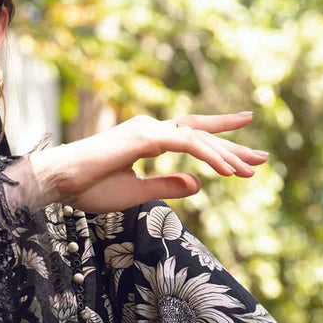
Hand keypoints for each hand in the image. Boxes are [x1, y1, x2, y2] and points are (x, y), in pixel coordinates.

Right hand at [28, 111, 267, 213]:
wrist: (60, 182)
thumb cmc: (88, 189)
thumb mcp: (137, 194)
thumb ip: (167, 186)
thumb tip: (199, 185)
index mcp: (147, 139)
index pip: (191, 137)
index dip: (219, 143)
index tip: (244, 155)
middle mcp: (151, 128)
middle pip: (201, 133)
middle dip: (233, 146)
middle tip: (262, 158)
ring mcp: (148, 129)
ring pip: (198, 138)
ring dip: (227, 154)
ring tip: (251, 170)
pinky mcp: (145, 137)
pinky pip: (187, 144)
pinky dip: (209, 156)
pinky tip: (228, 171)